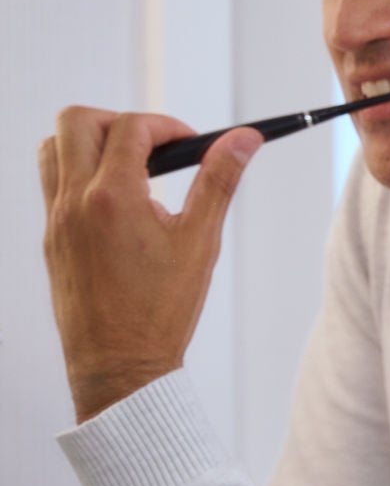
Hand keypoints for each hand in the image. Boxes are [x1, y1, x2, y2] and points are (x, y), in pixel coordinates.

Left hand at [39, 108, 260, 422]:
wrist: (119, 364)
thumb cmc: (161, 310)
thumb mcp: (201, 240)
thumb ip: (219, 181)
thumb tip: (242, 139)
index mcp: (112, 198)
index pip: (131, 128)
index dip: (167, 125)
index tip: (192, 143)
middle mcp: (74, 202)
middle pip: (77, 121)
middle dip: (121, 121)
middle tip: (157, 146)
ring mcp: (55, 219)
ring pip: (53, 148)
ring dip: (91, 142)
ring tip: (133, 169)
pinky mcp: (50, 238)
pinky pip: (52, 184)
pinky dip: (81, 174)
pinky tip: (119, 203)